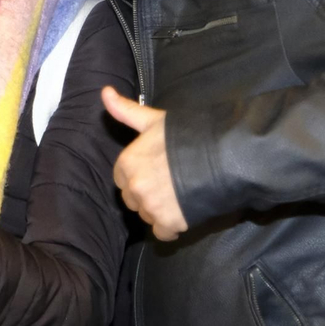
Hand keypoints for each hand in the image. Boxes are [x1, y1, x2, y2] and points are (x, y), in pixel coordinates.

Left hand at [103, 87, 187, 241]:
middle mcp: (134, 186)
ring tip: (179, 194)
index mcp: (127, 162)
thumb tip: (104, 92)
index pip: (121, 177)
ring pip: (147, 215)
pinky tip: (183, 212)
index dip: (138, 174)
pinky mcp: (168, 223)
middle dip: (147, 193)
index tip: (155, 170)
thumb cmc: (186, 135)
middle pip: (132, 198)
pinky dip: (171, 227)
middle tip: (170, 182)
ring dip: (159, 210)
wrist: (221, 156)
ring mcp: (151, 207)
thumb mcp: (154, 120)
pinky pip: (162, 233)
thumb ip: (126, 111)